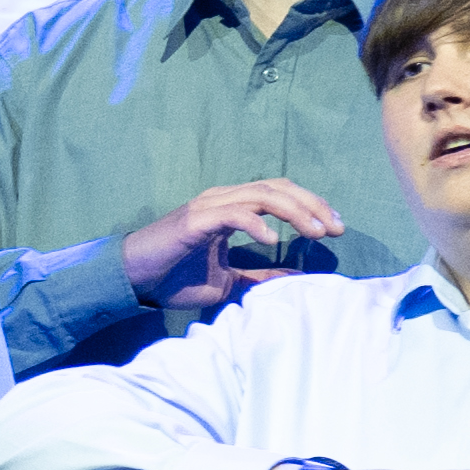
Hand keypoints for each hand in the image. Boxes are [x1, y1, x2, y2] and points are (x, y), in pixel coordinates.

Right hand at [118, 175, 357, 310]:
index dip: (312, 206)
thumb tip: (296, 279)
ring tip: (315, 233)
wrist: (132, 280)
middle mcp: (222, 199)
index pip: (280, 193)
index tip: (335, 229)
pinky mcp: (195, 221)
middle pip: (279, 188)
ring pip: (263, 195)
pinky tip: (271, 240)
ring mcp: (209, 207)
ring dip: (295, 212)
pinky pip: (235, 214)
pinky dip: (257, 224)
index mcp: (231, 208)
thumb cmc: (172, 278)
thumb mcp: (227, 281)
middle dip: (313, 205)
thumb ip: (259, 276)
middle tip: (337, 229)